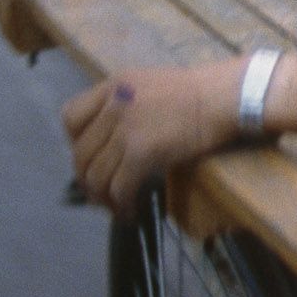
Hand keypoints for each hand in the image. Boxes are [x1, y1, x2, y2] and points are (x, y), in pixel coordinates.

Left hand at [62, 59, 246, 217]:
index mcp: (113, 86)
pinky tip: (130, 211)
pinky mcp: (141, 153)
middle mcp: (113, 106)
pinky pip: (119, 187)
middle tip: (100, 192)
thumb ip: (128, 104)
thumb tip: (117, 137)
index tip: (90, 157)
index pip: (71, 117)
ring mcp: (125, 130)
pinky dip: (121, 205)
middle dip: (87, 178)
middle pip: (81, 152)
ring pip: (96, 175)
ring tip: (115, 206)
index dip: (74, 143)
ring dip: (101, 197)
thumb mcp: (152, 85)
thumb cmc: (201, 91)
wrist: (225, 97)